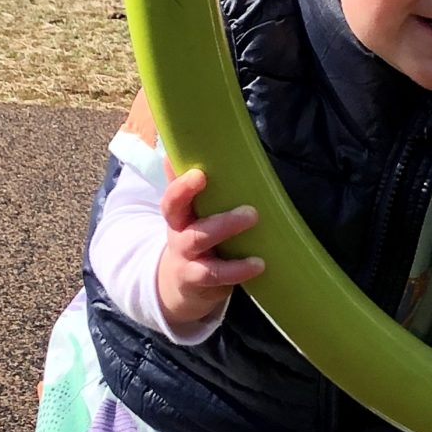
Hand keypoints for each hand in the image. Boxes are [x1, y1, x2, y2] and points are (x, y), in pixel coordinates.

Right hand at [155, 167, 263, 330]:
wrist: (180, 284)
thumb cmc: (192, 235)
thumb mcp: (188, 213)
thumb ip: (185, 183)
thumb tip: (177, 147)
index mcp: (178, 215)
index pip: (172, 198)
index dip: (182, 187)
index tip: (200, 174)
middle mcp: (178, 234)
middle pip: (183, 219)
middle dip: (211, 208)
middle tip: (249, 207)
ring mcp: (187, 258)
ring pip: (200, 242)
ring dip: (226, 230)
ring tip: (254, 220)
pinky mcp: (200, 281)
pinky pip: (216, 274)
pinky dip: (237, 270)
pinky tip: (259, 264)